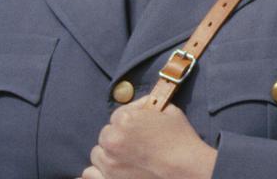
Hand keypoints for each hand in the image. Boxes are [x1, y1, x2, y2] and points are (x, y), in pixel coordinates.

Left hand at [82, 97, 216, 178]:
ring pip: (98, 153)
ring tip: (127, 157)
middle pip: (106, 134)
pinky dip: (98, 171)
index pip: (118, 115)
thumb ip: (151, 106)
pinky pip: (89, 174)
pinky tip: (110, 169)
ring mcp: (108, 163)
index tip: (142, 124)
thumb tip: (144, 104)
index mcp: (125, 119)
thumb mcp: (170, 112)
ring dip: (109, 153)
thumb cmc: (181, 140)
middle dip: (119, 136)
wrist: (187, 169)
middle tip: (136, 142)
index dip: (132, 118)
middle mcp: (112, 140)